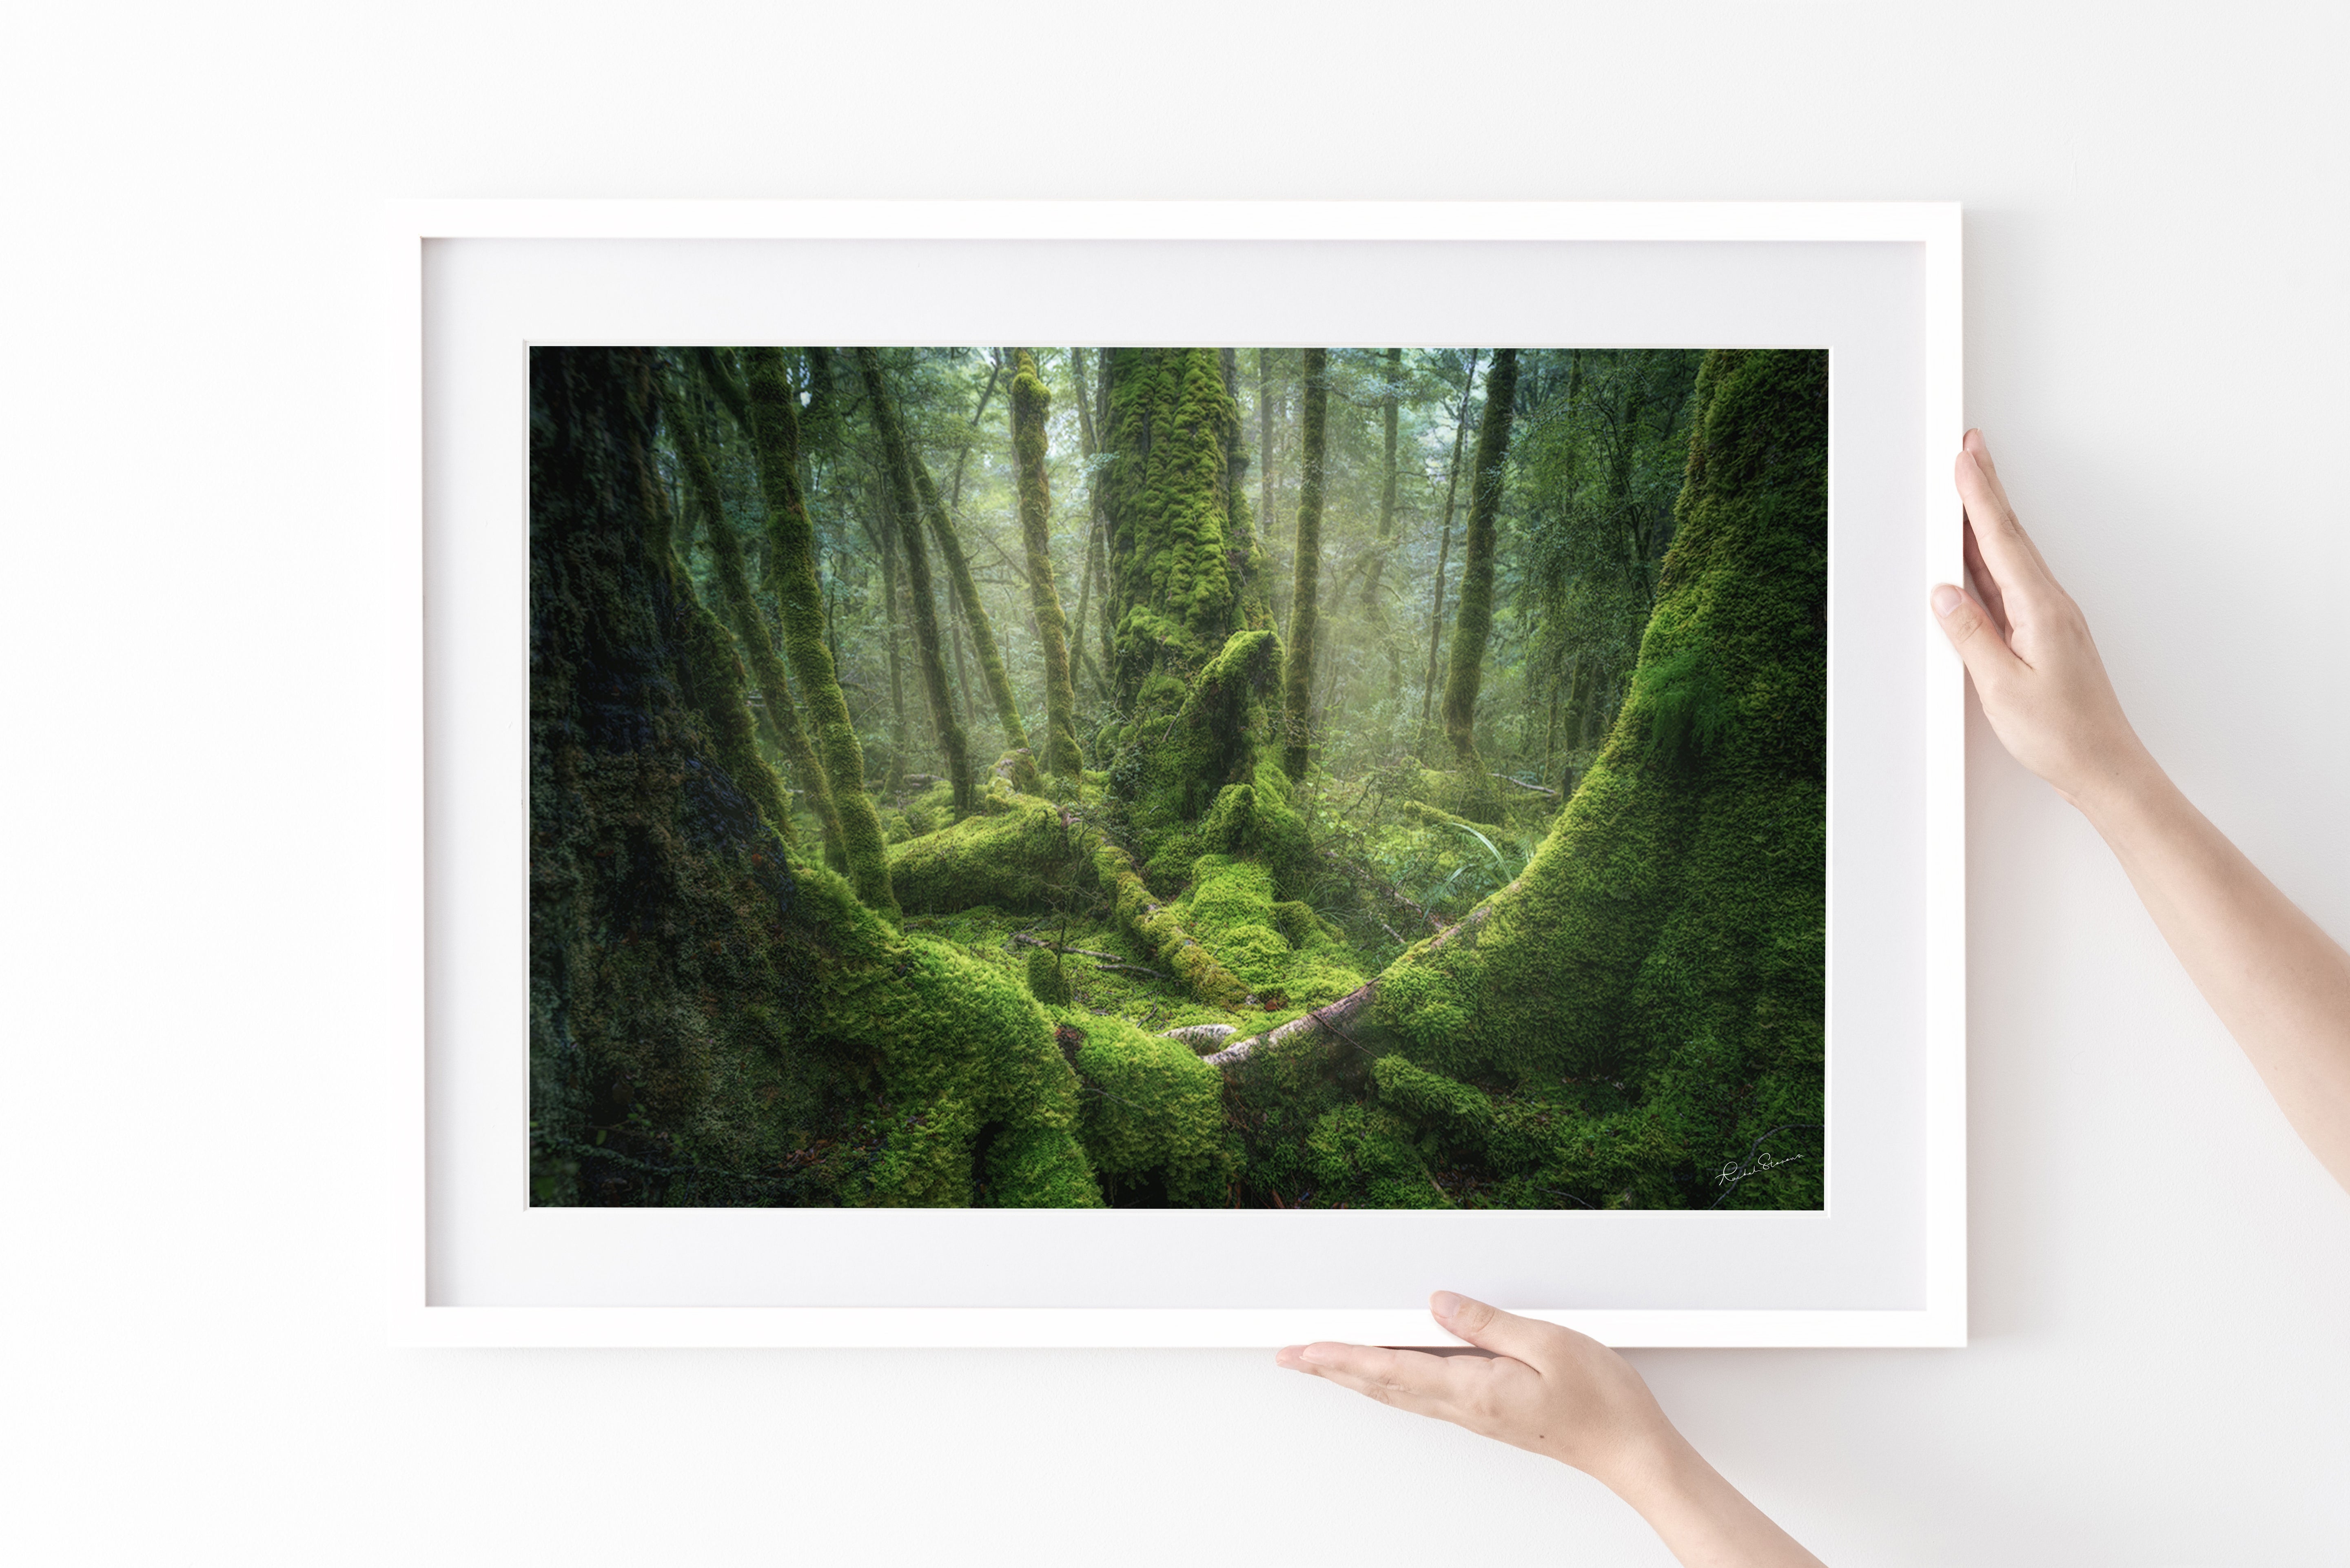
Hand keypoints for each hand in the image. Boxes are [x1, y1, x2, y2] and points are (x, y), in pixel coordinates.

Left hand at [1278, 1293, 1825, 1566]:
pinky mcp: (1490, 1414)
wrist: (1633, 1452)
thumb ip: (1489, 1323)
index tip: (1302, 1348)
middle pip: (1382, 1384)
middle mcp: (1465, 1407)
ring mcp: (1477, 1415)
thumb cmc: (1602, 1401)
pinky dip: (1390, 1383)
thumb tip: (1439, 1303)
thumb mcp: (1549, 1343)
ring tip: (1323, 1362)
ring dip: (1355, 1376)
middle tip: (1291, 1356)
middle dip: (1331, 1369)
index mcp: (1472, 1388)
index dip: (1340, 1357)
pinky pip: (1425, 1396)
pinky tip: (1385, 1376)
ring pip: (1399, 1393)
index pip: (1388, 1369)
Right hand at [1932, 429, 2153, 811]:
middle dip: (1986, 489)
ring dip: (1986, 519)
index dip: (1979, 497)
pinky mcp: (2042, 633)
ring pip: (2008, 556)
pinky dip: (1988, 558)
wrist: (2103, 766)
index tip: (1964, 458)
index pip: (2001, 541)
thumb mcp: (2002, 687)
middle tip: (1969, 447)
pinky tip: (1973, 554)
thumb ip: (1971, 635)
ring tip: (1967, 486)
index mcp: (2041, 610)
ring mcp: (2048, 617)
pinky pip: (2009, 584)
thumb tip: (1945, 593)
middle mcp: (2050, 605)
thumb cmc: (2060, 733)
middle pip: (2009, 536)